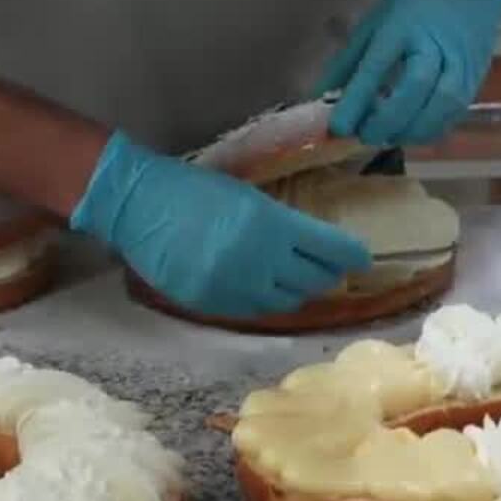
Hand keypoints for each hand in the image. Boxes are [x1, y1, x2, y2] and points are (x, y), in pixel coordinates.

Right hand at [71, 133, 369, 318]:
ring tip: (296, 280)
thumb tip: (314, 243)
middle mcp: (259, 261)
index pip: (329, 249)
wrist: (139, 206)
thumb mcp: (246, 196)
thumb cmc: (193, 189)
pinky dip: (263, 300)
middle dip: (326, 275)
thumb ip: (281, 223)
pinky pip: (252, 310)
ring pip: (286, 303)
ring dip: (296, 291)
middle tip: (330, 269)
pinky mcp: (212, 305)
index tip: (362, 257)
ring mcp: (235, 287)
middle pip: (313, 281)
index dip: (351, 255)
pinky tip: (261, 287)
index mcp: (271, 225)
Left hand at [318, 0, 500, 147]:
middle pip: (416, 85)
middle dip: (388, 118)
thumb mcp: (376, 21)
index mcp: (403, 24)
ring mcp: (460, 61)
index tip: (338, 126)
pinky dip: (432, 130)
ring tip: (388, 138)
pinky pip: (456, 111)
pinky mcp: (476, 78)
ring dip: (412, 130)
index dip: (357, 98)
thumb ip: (349, 60)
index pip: (377, 64)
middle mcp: (434, 42)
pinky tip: (412, 134)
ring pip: (442, 103)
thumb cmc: (415, 6)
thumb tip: (320, 97)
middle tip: (365, 136)